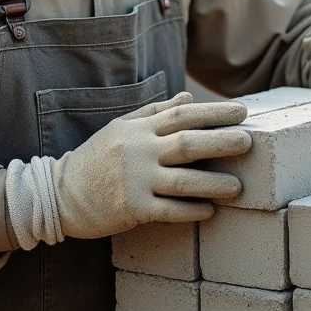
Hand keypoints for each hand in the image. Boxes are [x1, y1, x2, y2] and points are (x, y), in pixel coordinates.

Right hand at [52, 92, 252, 239]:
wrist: (60, 192)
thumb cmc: (96, 158)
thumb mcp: (121, 128)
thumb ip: (155, 113)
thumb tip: (188, 99)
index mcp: (139, 129)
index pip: (182, 115)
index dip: (214, 112)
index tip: (242, 112)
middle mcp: (139, 151)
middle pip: (188, 144)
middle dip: (221, 142)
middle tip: (249, 143)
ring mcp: (136, 181)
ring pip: (183, 181)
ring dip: (213, 183)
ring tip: (238, 186)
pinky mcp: (132, 208)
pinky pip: (169, 210)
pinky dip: (191, 210)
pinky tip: (210, 211)